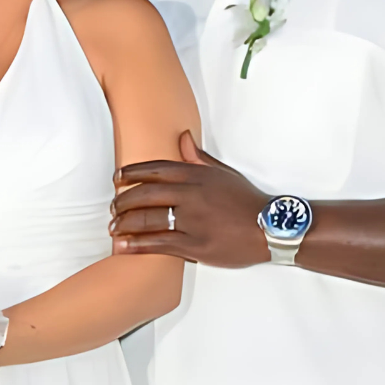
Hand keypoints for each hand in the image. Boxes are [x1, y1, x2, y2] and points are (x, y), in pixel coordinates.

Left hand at [111, 132, 271, 267]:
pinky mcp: (195, 246)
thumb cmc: (247, 201)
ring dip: (125, 224)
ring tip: (113, 227)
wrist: (271, 228)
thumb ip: (198, 158)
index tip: (117, 178)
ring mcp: (192, 221)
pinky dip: (137, 245)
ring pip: (148, 220)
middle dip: (123, 201)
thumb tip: (182, 138)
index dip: (132, 172)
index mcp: (197, 175)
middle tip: (112, 207)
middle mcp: (191, 195)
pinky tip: (123, 246)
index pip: (156, 169)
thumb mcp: (223, 173)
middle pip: (145, 194)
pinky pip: (159, 243)